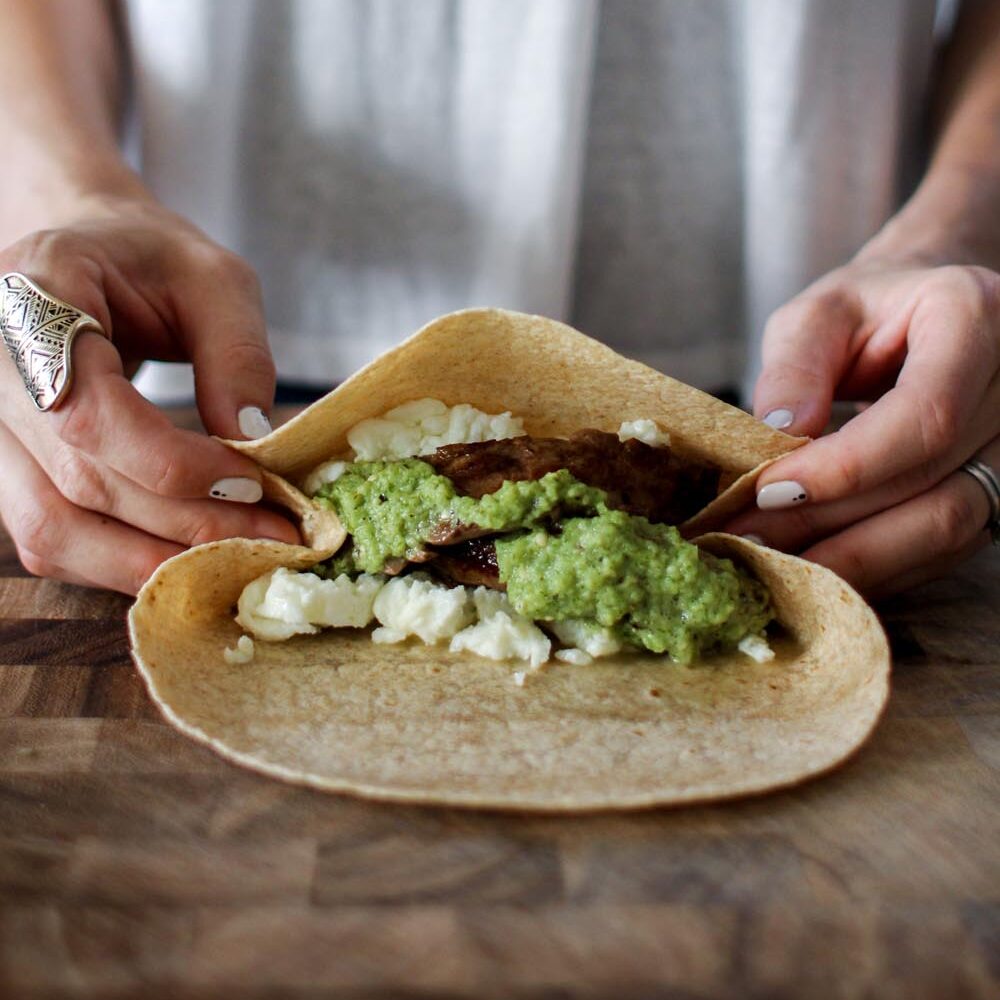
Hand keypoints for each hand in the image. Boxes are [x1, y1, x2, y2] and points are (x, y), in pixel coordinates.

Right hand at [0, 194, 299, 593]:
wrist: (84, 255)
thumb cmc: (150, 259)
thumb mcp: (215, 280)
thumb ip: (237, 353)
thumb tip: (252, 441)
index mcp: (33, 300)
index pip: (90, 415)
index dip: (177, 466)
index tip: (254, 484)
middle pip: (80, 483)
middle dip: (187, 524)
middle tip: (274, 538)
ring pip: (53, 530)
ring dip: (154, 560)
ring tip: (238, 558)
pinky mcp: (5, 468)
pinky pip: (51, 539)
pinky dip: (123, 562)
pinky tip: (190, 556)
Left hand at [726, 259, 999, 598]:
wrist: (927, 316)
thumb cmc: (867, 309)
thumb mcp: (818, 314)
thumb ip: (795, 366)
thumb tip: (779, 434)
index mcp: (975, 318)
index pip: (924, 416)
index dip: (845, 467)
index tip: (767, 490)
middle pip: (933, 484)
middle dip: (830, 522)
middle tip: (748, 538)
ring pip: (947, 529)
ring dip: (852, 559)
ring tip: (773, 561)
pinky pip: (946, 547)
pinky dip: (876, 564)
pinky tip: (815, 564)